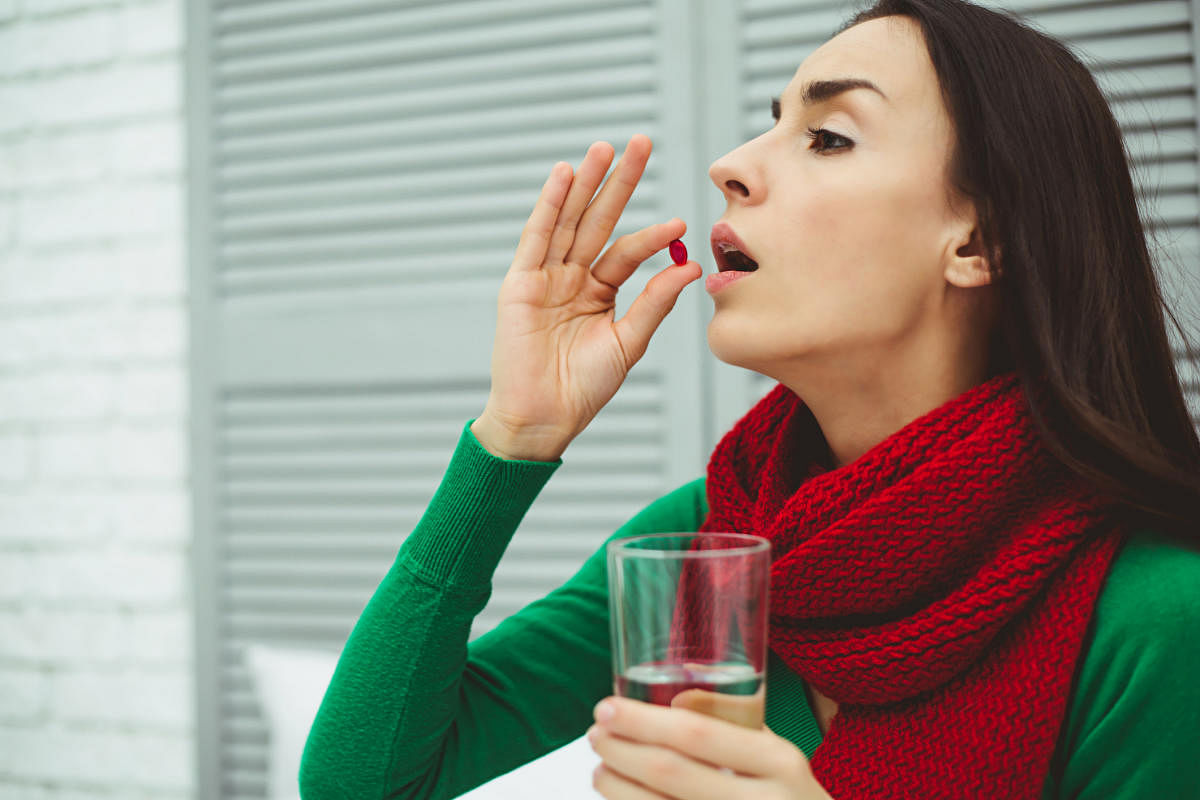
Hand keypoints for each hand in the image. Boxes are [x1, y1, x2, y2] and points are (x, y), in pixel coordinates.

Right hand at [472, 134, 702, 461]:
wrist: (544, 417)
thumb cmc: (584, 388)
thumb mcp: (628, 342)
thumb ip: (654, 304)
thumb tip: (689, 267)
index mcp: (597, 292)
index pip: (625, 252)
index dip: (651, 236)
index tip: (681, 221)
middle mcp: (570, 278)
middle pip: (597, 221)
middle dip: (618, 183)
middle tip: (641, 143)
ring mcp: (544, 277)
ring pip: (568, 221)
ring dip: (585, 184)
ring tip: (605, 148)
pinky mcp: (519, 283)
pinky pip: (537, 238)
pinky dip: (550, 206)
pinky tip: (565, 176)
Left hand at [587, 694, 834, 799]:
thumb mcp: (779, 757)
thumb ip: (735, 723)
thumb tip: (677, 688)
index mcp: (780, 761)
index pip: (697, 734)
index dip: (643, 720)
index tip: (607, 707)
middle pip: (670, 772)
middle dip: (621, 751)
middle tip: (595, 736)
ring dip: (618, 789)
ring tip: (599, 772)